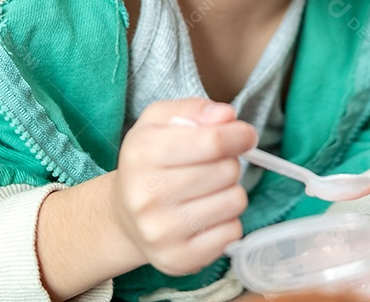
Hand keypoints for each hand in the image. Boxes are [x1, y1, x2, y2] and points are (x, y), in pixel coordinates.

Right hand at [111, 98, 256, 275]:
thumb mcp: (159, 121)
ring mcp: (160, 232)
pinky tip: (206, 215)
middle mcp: (146, 195)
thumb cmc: (149, 162)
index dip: (238, 135)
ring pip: (234, 202)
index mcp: (142, 153)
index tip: (244, 135)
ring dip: (230, 192)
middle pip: (227, 171)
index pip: (212, 141)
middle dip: (229, 163)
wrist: (124, 216)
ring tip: (208, 191)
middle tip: (212, 166)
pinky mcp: (177, 259)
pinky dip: (227, 221)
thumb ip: (194, 109)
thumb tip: (227, 116)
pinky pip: (232, 233)